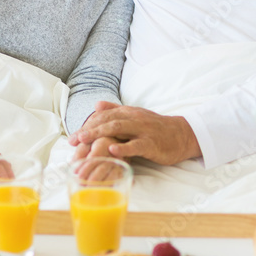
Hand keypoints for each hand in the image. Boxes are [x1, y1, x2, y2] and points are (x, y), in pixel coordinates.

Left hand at [68, 101, 201, 165]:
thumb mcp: (136, 116)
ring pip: (119, 129)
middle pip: (107, 120)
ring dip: (99, 134)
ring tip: (85, 141)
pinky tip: (111, 150)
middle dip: (88, 130)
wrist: (182, 135)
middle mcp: (134, 118)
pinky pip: (136, 145)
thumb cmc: (156, 128)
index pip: (104, 115)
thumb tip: (97, 104)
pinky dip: (123, 147)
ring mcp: (143, 130)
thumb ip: (116, 109)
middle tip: (73, 140)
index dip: (87, 124)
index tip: (73, 137)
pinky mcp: (152, 144)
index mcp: (129, 112)